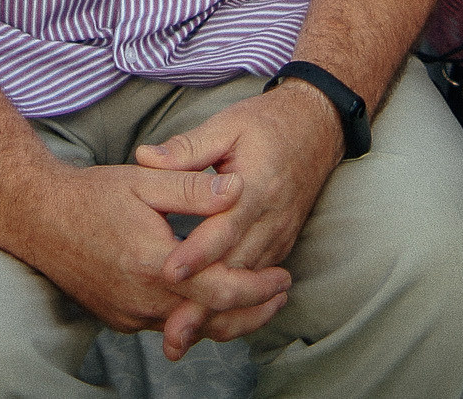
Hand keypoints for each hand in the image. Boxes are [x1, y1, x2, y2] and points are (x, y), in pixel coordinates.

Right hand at [3, 162, 290, 354]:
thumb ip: (192, 187)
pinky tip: (209, 300)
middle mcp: (143, 300)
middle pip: (214, 320)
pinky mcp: (119, 319)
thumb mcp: (144, 181)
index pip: (222, 290)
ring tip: (256, 302)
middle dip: (253, 310)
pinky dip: (194, 317)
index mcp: (155, 264)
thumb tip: (237, 188)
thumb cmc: (92, 195)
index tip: (283, 277)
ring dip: (227, 318)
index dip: (258, 288)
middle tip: (280, 294)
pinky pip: (166, 325)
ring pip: (191, 328)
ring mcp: (129, 315)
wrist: (38, 218)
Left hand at [135, 83, 339, 355]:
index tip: (170, 271)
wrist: (317, 130)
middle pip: (235, 268)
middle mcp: (270, 219)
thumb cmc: (266, 125)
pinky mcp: (280, 245)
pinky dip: (234, 305)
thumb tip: (145, 158)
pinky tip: (208, 323)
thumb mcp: (226, 124)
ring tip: (182, 337)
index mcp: (256, 186)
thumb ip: (186, 147)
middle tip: (171, 331)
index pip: (225, 226)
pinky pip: (257, 282)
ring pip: (247, 283)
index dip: (198, 251)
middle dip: (203, 302)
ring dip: (217, 313)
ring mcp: (278, 236)